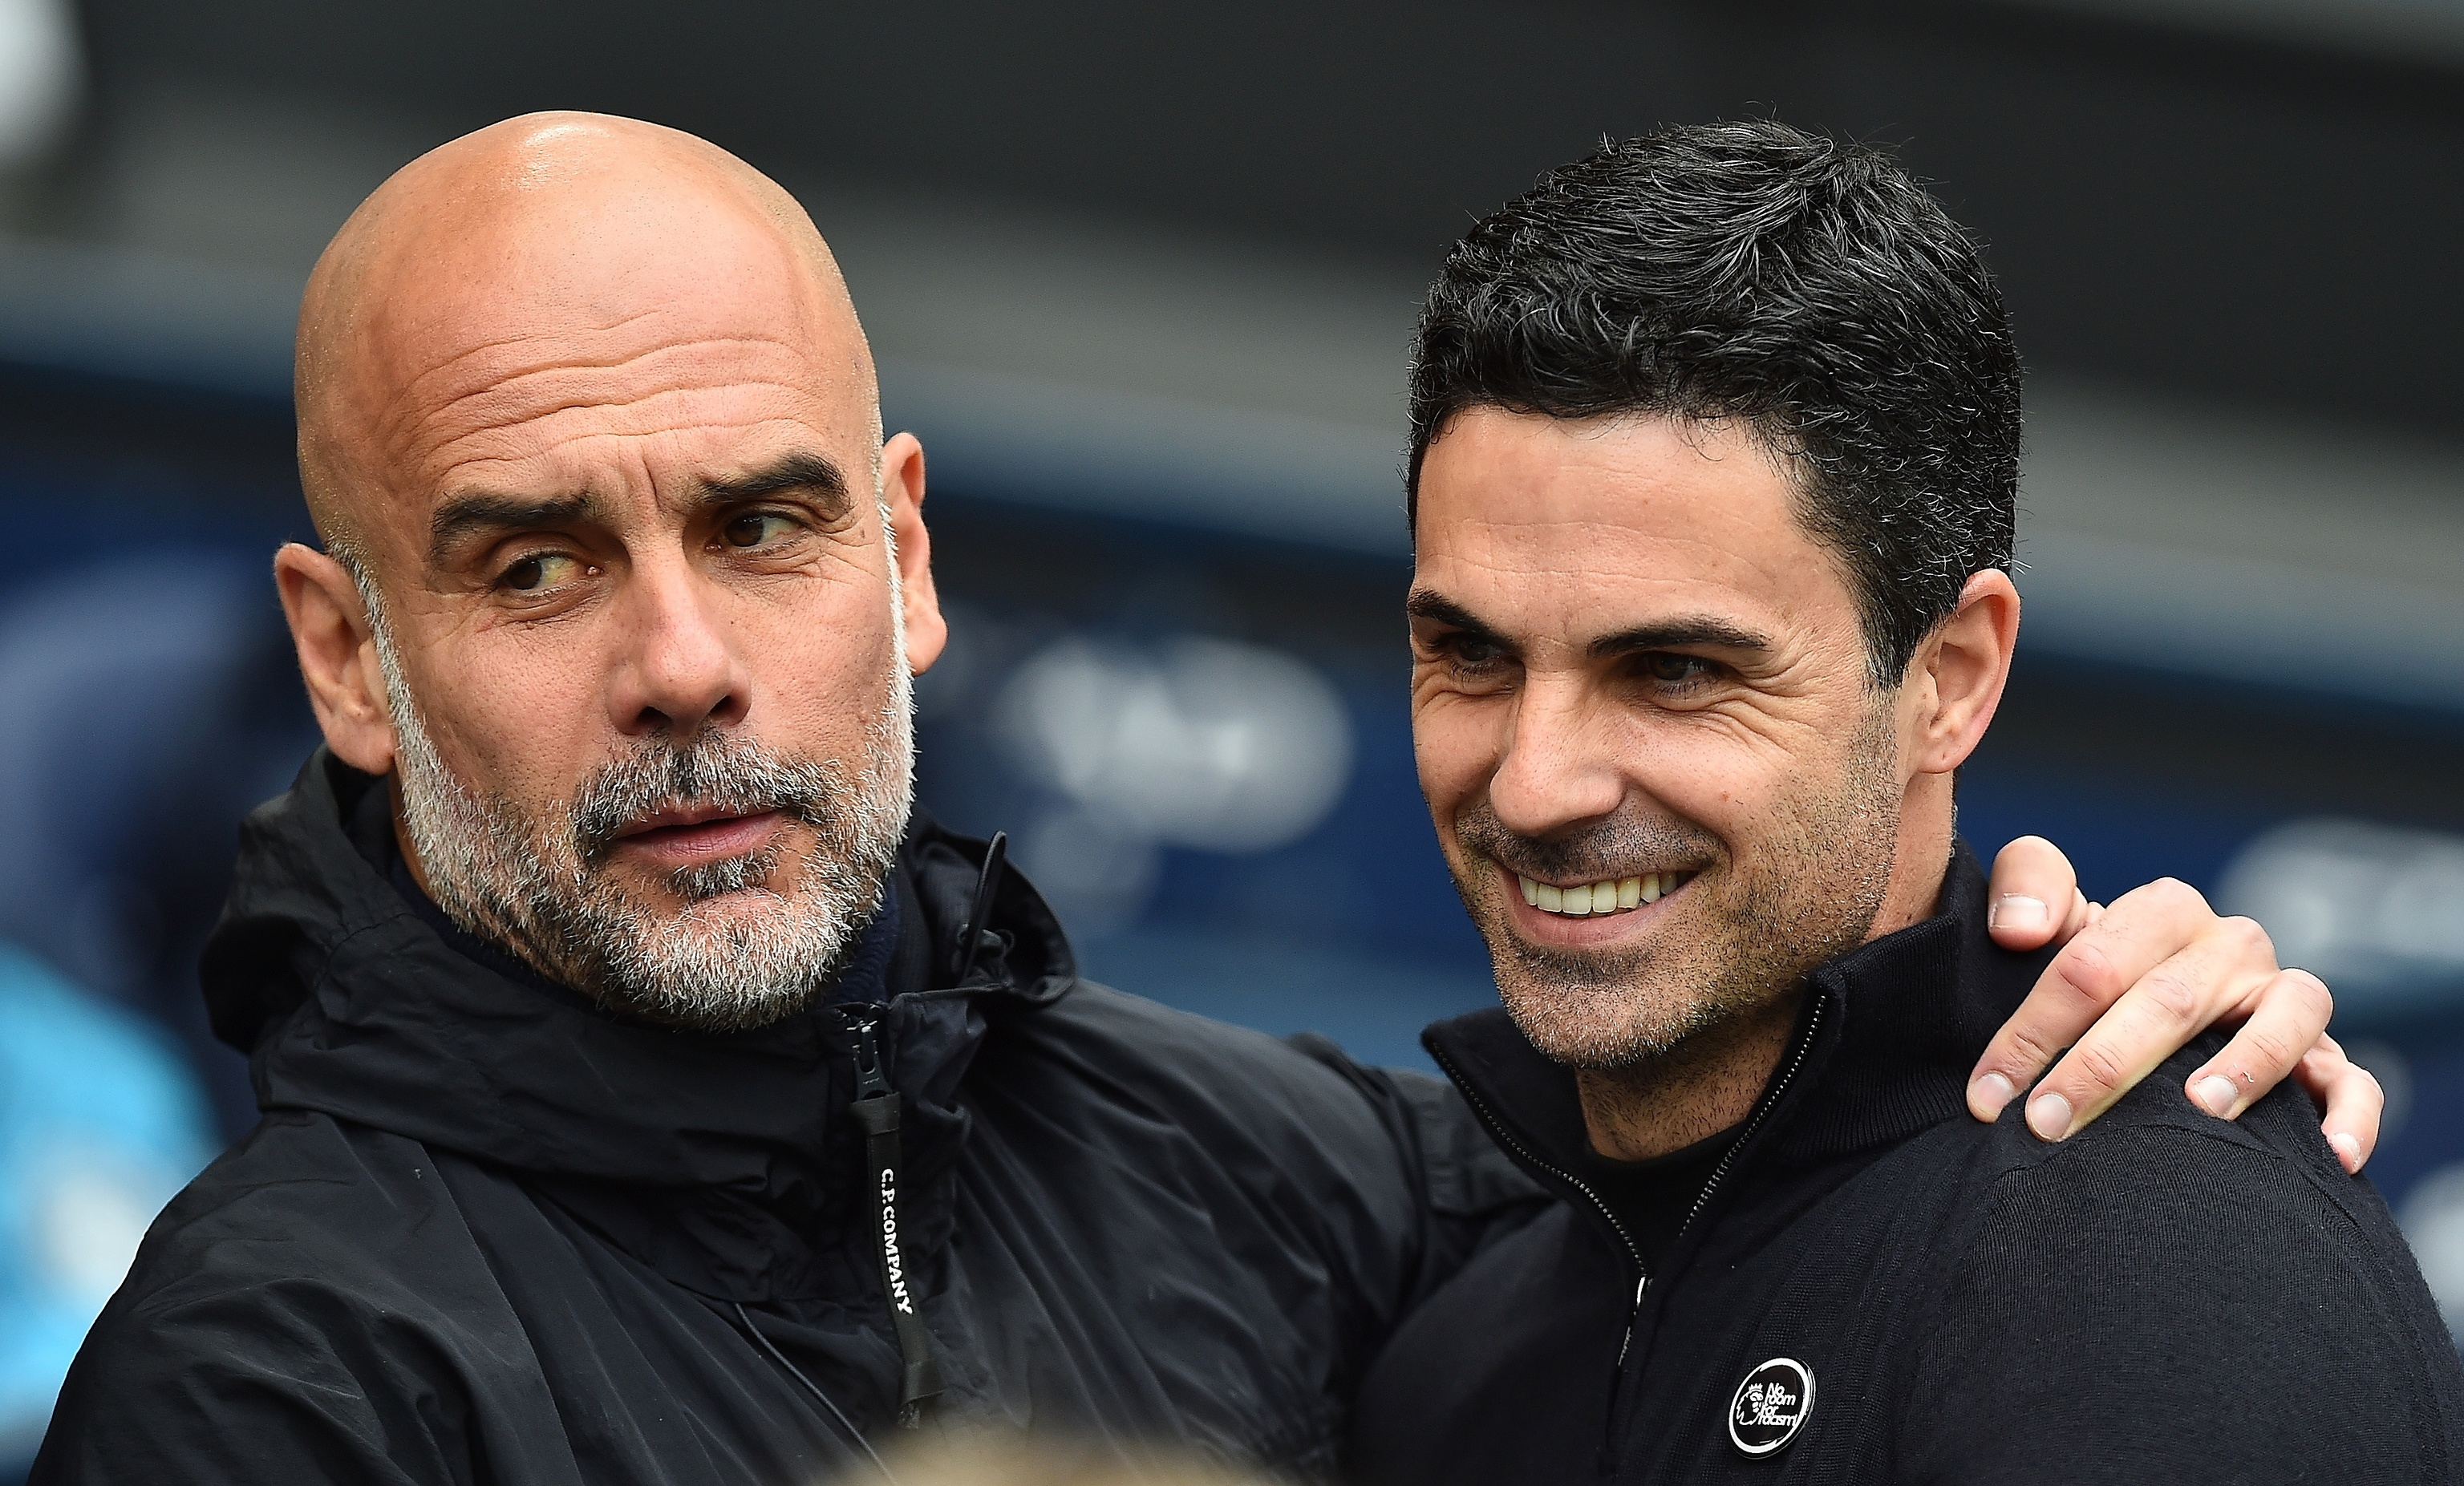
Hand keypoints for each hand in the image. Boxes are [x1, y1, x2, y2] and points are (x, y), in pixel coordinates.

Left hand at [1964, 836, 2381, 1172]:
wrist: (2153, 1017)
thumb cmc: (2094, 980)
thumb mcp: (2054, 925)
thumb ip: (2028, 888)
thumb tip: (2019, 930)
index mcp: (2162, 911)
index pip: (2088, 964)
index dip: (2030, 1031)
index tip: (1987, 1097)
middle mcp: (2230, 947)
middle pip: (2168, 997)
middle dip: (2100, 1065)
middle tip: (2048, 1123)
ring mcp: (2284, 998)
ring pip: (2283, 1017)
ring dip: (2244, 1063)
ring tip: (2199, 1109)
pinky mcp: (2326, 1055)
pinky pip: (2352, 1080)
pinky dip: (2350, 1113)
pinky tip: (2332, 1155)